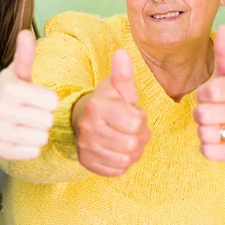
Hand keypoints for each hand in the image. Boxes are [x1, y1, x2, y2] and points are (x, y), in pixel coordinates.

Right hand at [0, 30, 58, 159]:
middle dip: (43, 117)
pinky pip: (33, 152)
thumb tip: (26, 32)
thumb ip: (25, 56)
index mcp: (9, 89)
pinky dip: (30, 147)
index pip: (52, 101)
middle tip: (30, 113)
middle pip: (48, 120)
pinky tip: (19, 137)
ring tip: (25, 125)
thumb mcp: (16, 74)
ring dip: (38, 133)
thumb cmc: (6, 94)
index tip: (35, 99)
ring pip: (42, 138)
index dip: (47, 101)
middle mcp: (1, 110)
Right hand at [72, 49, 150, 175]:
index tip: (134, 114)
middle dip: (140, 137)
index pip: (136, 122)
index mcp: (97, 106)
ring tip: (128, 139)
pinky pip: (116, 171)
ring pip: (126, 159)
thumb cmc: (107, 101)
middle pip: (133, 143)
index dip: (141, 119)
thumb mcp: (117, 87)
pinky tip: (118, 149)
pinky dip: (123, 163)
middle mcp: (88, 128)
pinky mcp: (86, 162)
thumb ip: (123, 73)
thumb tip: (122, 53)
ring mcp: (85, 147)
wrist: (83, 118)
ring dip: (133, 151)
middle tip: (134, 129)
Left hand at [193, 25, 224, 164]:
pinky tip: (220, 141)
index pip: (209, 91)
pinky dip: (208, 147)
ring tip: (218, 126)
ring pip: (204, 133)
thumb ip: (224, 52)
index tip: (210, 95)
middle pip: (202, 114)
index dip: (203, 94)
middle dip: (201, 114)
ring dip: (204, 131)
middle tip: (213, 112)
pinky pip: (208, 152)